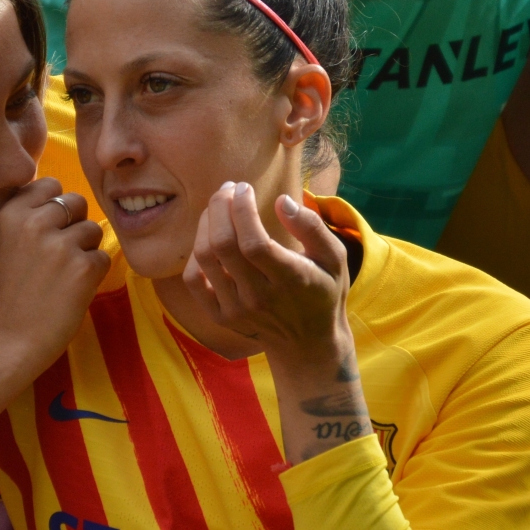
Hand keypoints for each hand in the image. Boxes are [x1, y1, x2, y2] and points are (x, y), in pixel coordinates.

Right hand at [0, 178, 109, 366]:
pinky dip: (94, 275)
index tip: (47, 232)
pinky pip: (104, 258)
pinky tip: (71, 292)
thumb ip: (30, 218)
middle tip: (57, 258)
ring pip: (93, 230)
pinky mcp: (83, 267)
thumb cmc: (9, 295)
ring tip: (63, 276)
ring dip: (86, 251)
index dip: (56, 207)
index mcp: (11, 213)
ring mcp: (60, 244)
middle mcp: (35, 222)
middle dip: (74, 225)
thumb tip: (66, 200)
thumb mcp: (5, 243)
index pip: (51, 184)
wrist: (6, 341)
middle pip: (76, 202)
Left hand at [182, 182, 350, 363]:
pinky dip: (196, 254)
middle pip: (223, 245)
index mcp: (290, 280)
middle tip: (228, 188)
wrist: (307, 342)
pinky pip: (194, 280)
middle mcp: (259, 297)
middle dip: (220, 206)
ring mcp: (236, 310)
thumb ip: (312, 228)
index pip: (253, 242)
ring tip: (218, 206)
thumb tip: (282, 201)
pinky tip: (209, 235)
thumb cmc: (322, 291)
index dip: (242, 209)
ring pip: (205, 258)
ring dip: (205, 223)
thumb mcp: (334, 258)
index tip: (245, 188)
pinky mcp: (220, 317)